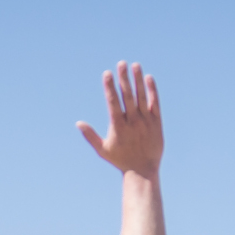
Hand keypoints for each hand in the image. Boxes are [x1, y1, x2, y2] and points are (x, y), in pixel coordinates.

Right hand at [77, 61, 162, 179]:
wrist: (143, 171)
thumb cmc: (121, 160)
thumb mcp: (103, 150)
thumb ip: (90, 136)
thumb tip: (78, 123)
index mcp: (118, 126)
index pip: (113, 102)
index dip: (110, 87)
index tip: (107, 74)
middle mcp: (132, 122)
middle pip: (128, 96)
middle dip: (124, 79)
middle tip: (121, 63)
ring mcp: (146, 121)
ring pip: (142, 97)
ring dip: (138, 80)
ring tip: (135, 65)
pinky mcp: (156, 123)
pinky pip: (155, 103)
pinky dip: (152, 91)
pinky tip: (148, 78)